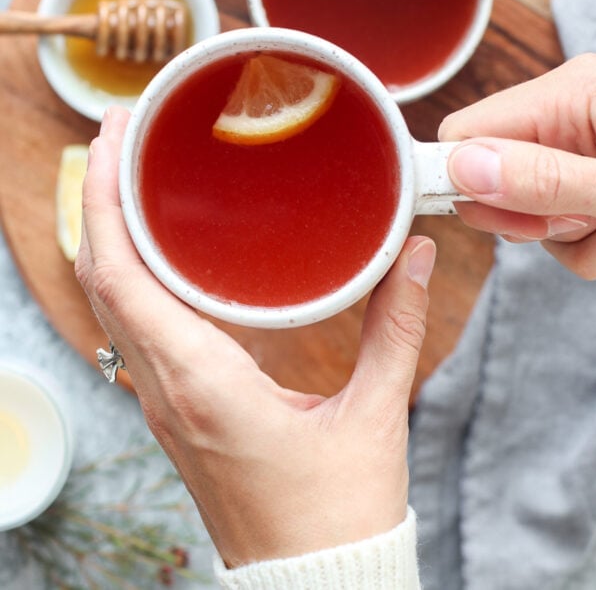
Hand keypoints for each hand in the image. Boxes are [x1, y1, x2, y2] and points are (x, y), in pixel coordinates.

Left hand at [76, 106, 435, 567]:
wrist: (310, 581)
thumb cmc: (334, 514)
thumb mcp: (373, 415)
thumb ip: (393, 327)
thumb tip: (413, 255)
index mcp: (203, 384)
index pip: (124, 279)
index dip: (106, 204)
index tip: (113, 140)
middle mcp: (166, 390)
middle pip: (102, 279)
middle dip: (100, 199)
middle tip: (122, 133)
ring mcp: (162, 402)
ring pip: (109, 304)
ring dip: (109, 235)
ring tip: (128, 175)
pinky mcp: (175, 408)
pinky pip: (131, 329)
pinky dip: (128, 275)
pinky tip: (153, 248)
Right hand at [439, 53, 595, 278]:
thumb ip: (546, 178)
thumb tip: (463, 169)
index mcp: (567, 95)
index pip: (463, 134)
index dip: (465, 183)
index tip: (504, 218)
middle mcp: (563, 118)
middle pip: (488, 181)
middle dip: (527, 219)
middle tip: (582, 221)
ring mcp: (575, 152)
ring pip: (524, 214)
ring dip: (566, 239)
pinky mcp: (587, 182)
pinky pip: (556, 228)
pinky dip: (586, 245)